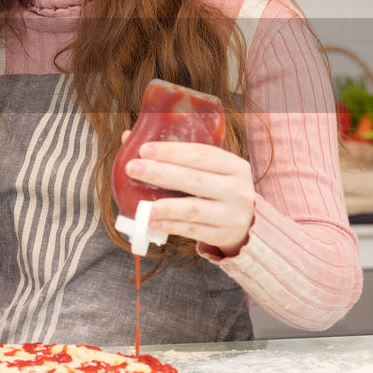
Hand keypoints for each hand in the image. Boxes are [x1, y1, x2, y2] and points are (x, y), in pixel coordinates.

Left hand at [122, 140, 255, 256]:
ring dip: (165, 207)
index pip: (200, 154)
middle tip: (132, 168)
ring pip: (193, 209)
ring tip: (143, 206)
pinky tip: (152, 221)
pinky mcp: (222, 235)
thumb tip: (129, 137)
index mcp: (234, 165)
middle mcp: (237, 189)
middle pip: (194, 179)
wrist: (244, 223)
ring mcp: (232, 215)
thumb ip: (176, 155)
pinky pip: (191, 230)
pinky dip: (169, 226)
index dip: (171, 151)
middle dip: (159, 173)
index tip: (143, 150)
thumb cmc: (216, 188)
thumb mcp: (209, 170)